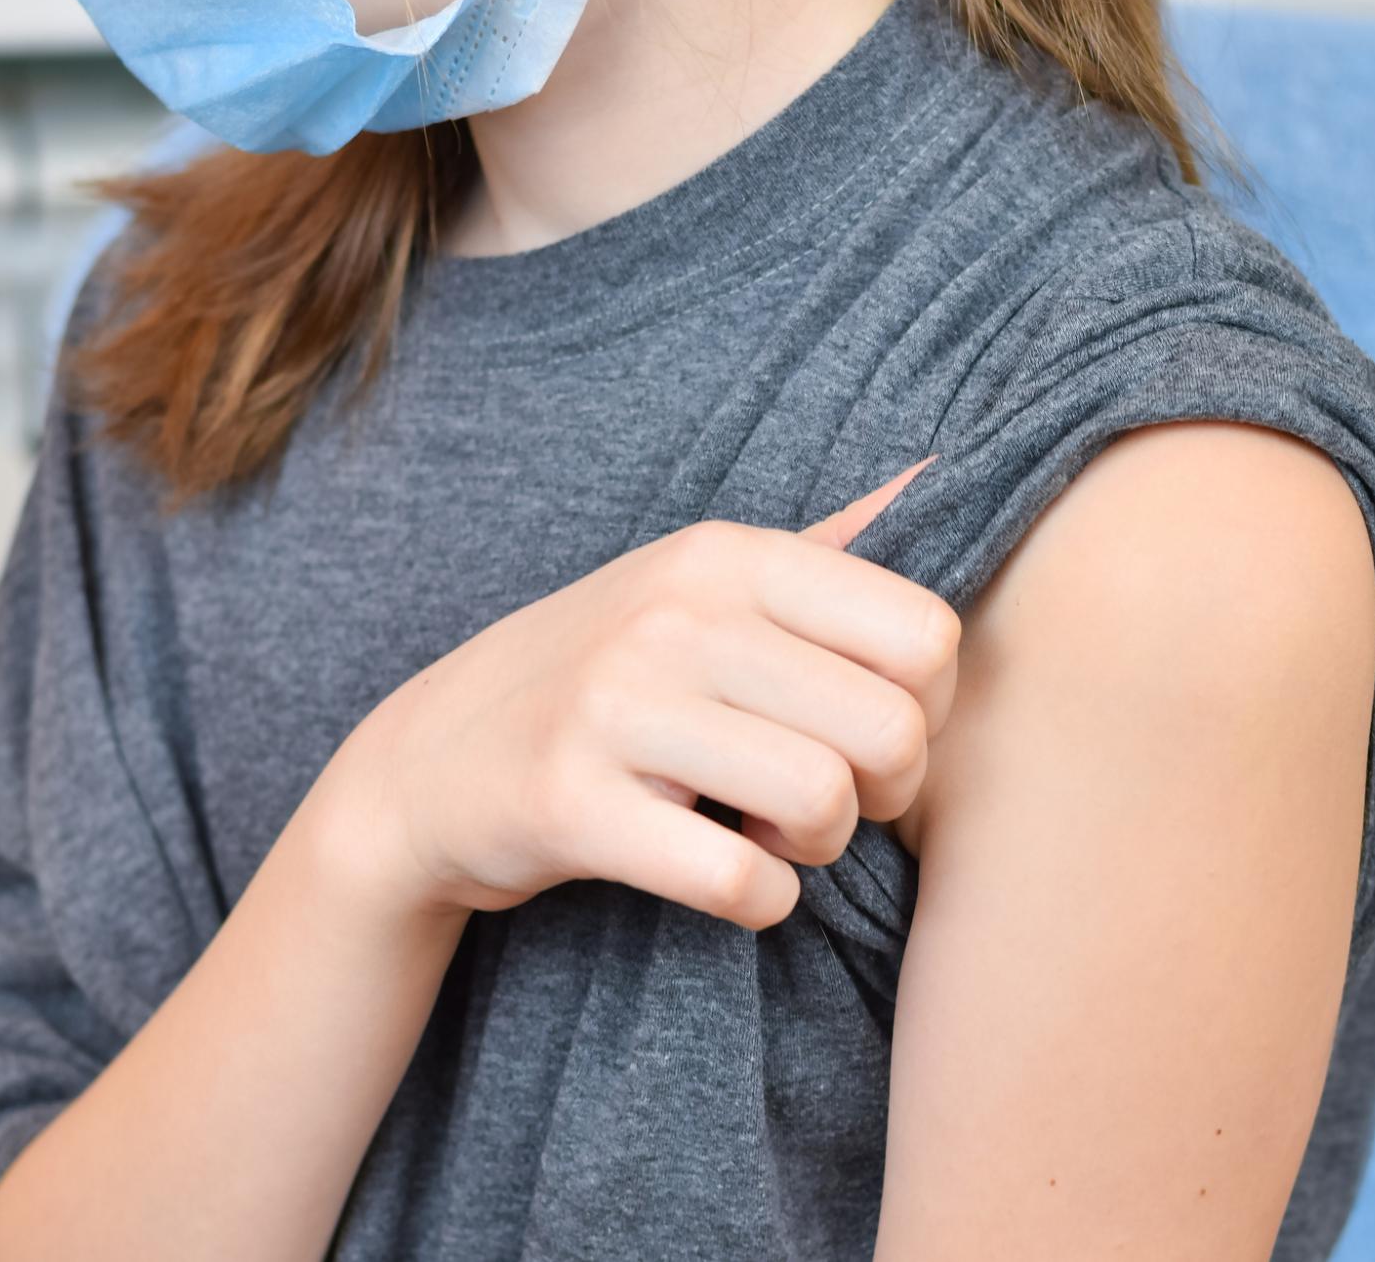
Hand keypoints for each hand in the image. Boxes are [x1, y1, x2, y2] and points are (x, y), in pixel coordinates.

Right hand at [312, 456, 958, 930]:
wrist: (434, 762)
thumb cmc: (611, 677)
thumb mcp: (703, 586)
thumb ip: (824, 549)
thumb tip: (940, 472)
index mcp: (728, 556)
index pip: (926, 633)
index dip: (929, 707)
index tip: (869, 733)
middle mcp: (676, 613)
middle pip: (891, 729)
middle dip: (885, 793)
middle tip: (829, 802)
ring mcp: (615, 704)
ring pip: (822, 802)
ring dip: (817, 848)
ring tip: (771, 835)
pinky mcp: (569, 802)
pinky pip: (738, 880)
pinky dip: (760, 901)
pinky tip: (730, 878)